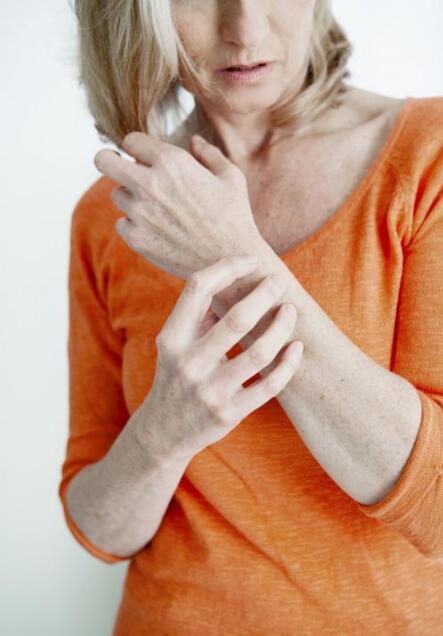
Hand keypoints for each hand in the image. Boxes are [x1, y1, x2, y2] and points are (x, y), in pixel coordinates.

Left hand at [93, 133, 263, 279]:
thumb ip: (209, 153)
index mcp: (171, 162)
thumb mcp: (231, 177)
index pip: (131, 140)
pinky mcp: (136, 238)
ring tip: (156, 209)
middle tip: (122, 170)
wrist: (230, 261)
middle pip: (103, 161)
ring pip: (117, 194)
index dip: (138, 148)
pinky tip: (157, 229)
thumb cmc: (235, 217)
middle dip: (110, 161)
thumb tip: (194, 141)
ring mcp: (139, 212)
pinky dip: (135, 225)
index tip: (143, 157)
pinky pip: (122, 223)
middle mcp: (149, 184)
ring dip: (131, 198)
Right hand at [139, 254, 303, 463]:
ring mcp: (209, 391)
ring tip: (291, 311)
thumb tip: (234, 278)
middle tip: (279, 282)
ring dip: (282, 327)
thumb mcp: (175, 344)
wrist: (163, 432)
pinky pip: (269, 385)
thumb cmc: (176, 376)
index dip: (228, 267)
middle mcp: (188, 363)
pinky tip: (297, 348)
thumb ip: (199, 314)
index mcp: (172, 338)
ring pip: (259, 353)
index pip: (198, 288)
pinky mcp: (229, 413)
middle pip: (237, 319)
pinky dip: (289, 364)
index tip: (251, 260)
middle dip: (265, 294)